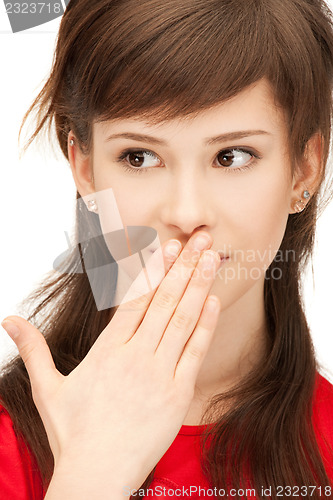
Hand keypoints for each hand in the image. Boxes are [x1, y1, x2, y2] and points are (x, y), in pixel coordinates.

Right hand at [1, 231, 220, 490]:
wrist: (96, 476)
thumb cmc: (73, 433)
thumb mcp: (47, 387)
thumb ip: (33, 349)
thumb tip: (9, 320)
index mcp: (106, 351)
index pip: (133, 299)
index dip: (152, 270)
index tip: (165, 247)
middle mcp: (135, 356)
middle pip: (163, 301)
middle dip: (183, 266)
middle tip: (199, 238)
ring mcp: (159, 374)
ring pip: (182, 320)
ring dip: (198, 286)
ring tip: (211, 257)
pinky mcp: (177, 394)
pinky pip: (194, 352)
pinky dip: (205, 325)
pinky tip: (214, 301)